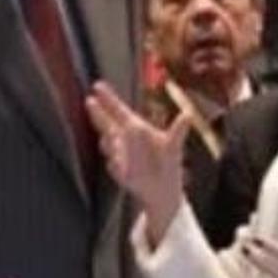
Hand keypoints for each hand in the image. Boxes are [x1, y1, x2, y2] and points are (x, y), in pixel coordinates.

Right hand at [85, 81, 190, 245]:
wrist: (163, 191)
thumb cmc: (168, 164)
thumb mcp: (174, 147)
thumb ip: (178, 130)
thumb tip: (188, 114)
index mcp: (136, 128)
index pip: (119, 110)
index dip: (108, 98)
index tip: (97, 86)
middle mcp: (124, 139)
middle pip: (106, 123)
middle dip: (98, 113)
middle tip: (89, 101)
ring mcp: (118, 154)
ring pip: (107, 143)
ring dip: (110, 144)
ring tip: (119, 147)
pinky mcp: (117, 170)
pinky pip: (113, 165)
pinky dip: (116, 165)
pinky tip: (124, 168)